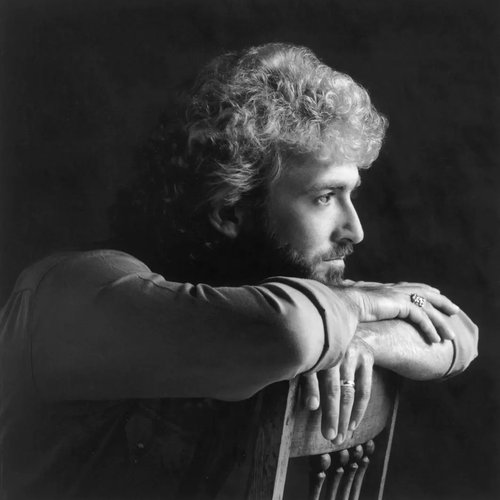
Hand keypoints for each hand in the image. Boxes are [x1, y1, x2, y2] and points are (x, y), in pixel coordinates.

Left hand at [301, 336, 374, 443]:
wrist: (348, 330)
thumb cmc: (322, 352)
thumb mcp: (311, 361)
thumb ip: (308, 380)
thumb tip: (310, 406)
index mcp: (316, 350)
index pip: (312, 373)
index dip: (311, 390)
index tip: (311, 408)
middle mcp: (335, 351)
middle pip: (332, 386)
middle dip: (331, 414)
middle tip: (329, 437)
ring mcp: (352, 354)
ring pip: (348, 391)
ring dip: (344, 417)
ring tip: (340, 437)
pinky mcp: (367, 358)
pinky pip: (364, 390)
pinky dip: (359, 410)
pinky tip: (352, 425)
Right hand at [340, 281, 458, 342]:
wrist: (342, 304)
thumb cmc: (343, 307)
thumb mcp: (356, 307)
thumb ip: (361, 309)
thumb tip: (352, 314)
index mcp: (385, 289)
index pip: (409, 287)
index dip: (424, 290)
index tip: (435, 292)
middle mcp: (394, 290)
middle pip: (425, 293)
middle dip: (441, 302)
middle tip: (454, 310)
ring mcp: (398, 296)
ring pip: (427, 308)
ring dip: (440, 322)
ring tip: (450, 336)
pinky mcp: (400, 305)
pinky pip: (421, 318)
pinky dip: (430, 329)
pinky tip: (435, 340)